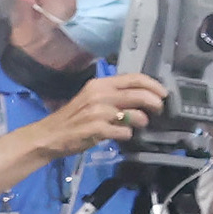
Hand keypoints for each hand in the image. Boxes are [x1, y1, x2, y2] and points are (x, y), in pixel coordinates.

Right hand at [39, 69, 169, 157]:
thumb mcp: (92, 99)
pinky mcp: (96, 129)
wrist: (48, 136)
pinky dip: (127, 134)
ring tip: (140, 124)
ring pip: (135, 115)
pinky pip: (123, 132)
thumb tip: (143, 97)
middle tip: (159, 110)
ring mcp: (98, 112)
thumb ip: (114, 96)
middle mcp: (100, 95)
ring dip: (142, 120)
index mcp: (100, 84)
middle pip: (139, 95)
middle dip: (155, 103)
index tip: (164, 93)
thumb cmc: (73, 118)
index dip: (153, 85)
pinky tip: (122, 135)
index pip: (134, 78)